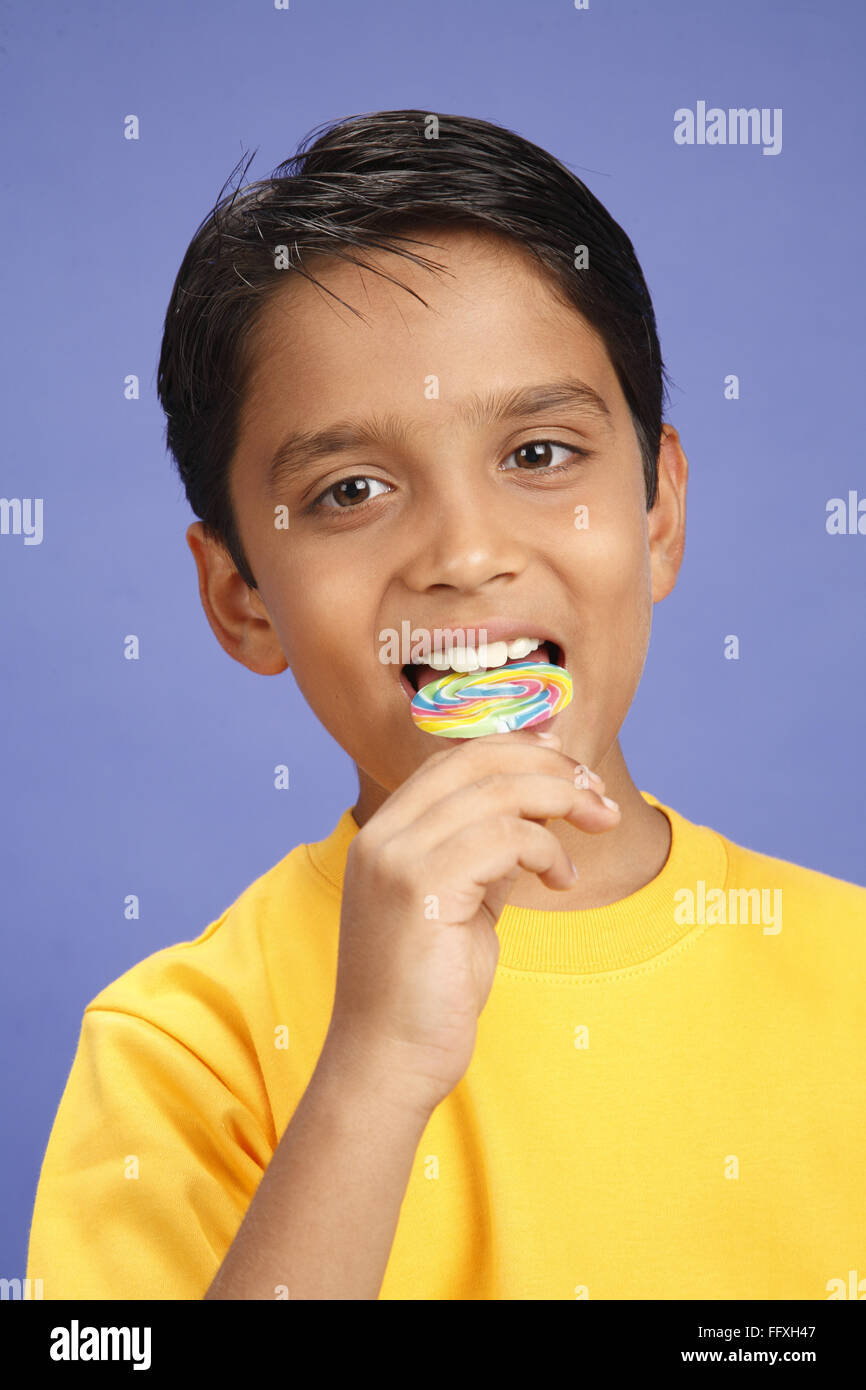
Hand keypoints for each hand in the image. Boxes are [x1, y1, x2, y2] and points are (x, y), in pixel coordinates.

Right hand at [323, 729, 619, 1117]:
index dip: (518, 746)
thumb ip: (487, 853)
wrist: (387, 1062)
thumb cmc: (428, 992)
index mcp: (385, 833)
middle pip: (477, 763)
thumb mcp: (463, 903)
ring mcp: (395, 859)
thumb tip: (538, 807)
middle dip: (549, 767)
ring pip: (497, 793)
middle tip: (598, 796)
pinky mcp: (419, 890)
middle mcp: (382, 836)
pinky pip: (503, 838)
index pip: (455, 758)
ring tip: (597, 826)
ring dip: (561, 802)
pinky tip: (561, 878)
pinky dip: (546, 848)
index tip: (569, 755)